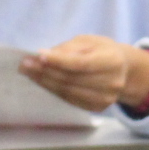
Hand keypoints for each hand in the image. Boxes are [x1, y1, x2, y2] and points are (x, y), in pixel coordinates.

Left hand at [21, 35, 148, 111]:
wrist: (124, 71)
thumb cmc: (102, 51)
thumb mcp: (89, 41)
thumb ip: (69, 48)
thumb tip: (44, 56)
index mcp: (112, 61)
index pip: (81, 63)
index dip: (59, 61)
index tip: (38, 55)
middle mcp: (112, 82)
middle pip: (72, 79)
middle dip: (46, 71)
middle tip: (25, 64)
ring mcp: (106, 98)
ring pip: (68, 91)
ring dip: (45, 82)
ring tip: (28, 72)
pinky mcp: (97, 108)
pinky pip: (70, 99)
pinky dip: (53, 90)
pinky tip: (42, 81)